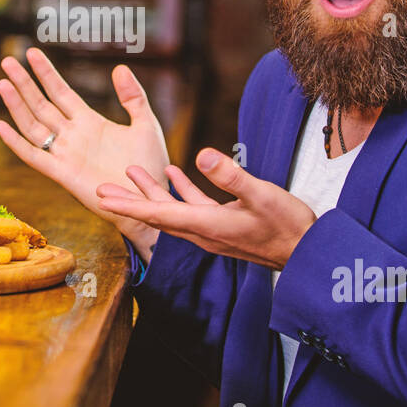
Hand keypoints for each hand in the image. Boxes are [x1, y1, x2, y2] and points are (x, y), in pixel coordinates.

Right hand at [0, 48, 168, 258]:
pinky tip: (0, 125)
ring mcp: (65, 154)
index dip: (47, 73)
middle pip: (42, 104)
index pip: (62, 92)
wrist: (150, 201)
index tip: (32, 53)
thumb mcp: (146, 125)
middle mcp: (73, 136)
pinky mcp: (62, 174)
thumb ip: (133, 98)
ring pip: (34, 125)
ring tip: (3, 83)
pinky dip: (16, 142)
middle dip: (25, 83)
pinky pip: (34, 156)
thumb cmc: (150, 167)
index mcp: (90, 123)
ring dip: (17, 105)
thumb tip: (119, 67)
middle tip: (7, 61)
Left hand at [94, 147, 317, 269]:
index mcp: (206, 225)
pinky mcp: (224, 225)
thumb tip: (202, 153)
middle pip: (156, 215)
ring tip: (130, 172)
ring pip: (172, 210)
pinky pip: (194, 207)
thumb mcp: (262, 195)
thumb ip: (232, 175)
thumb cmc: (288, 226)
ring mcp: (213, 230)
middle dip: (127, 201)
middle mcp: (203, 231)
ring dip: (151, 192)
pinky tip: (175, 173)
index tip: (101, 199)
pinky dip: (181, 190)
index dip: (128, 205)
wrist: (308, 253)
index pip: (158, 214)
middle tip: (99, 190)